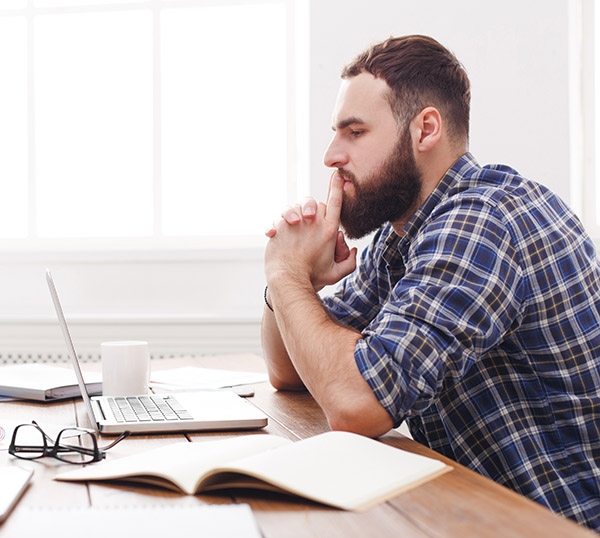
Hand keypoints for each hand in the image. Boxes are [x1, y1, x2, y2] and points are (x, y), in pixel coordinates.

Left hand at [265, 173, 356, 289]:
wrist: (288, 281)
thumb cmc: (312, 279)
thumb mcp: (335, 274)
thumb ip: (349, 262)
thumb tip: (352, 250)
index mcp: (329, 230)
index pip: (336, 202)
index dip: (337, 186)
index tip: (338, 175)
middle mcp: (313, 222)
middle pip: (318, 205)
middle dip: (316, 211)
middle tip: (313, 224)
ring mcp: (296, 222)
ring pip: (299, 207)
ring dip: (299, 214)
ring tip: (295, 226)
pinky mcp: (281, 226)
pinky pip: (282, 218)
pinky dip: (281, 224)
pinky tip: (277, 234)